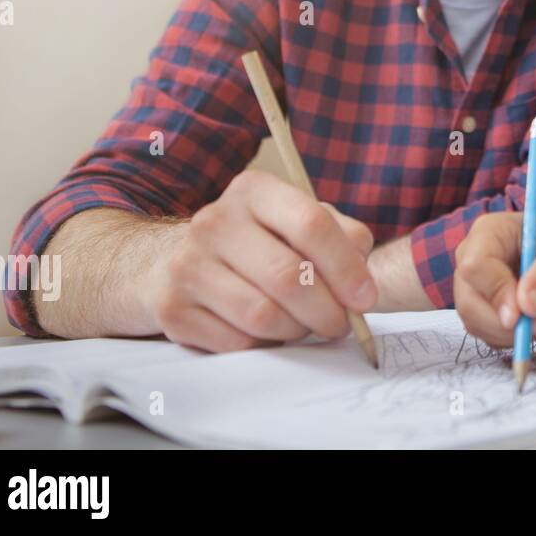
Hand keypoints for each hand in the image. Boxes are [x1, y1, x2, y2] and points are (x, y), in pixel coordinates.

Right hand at [147, 169, 375, 351]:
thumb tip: (362, 281)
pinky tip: (267, 332)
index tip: (365, 297)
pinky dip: (264, 345)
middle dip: (327, 311)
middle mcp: (214, 221)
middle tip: (340, 324)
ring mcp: (187, 265)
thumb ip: (342, 237)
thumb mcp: (297, 221)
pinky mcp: (171, 309)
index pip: (311, 224)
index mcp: (254, 190)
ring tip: (303, 325)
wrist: (171, 260)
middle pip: (289, 277)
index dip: (346, 267)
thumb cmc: (256, 242)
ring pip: (264, 316)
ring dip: (296, 330)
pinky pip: (237, 343)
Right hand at [454, 211, 535, 347]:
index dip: (496, 293)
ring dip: (512, 334)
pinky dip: (512, 339)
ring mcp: (474, 286)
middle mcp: (472, 258)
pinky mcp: (481, 309)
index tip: (521, 315)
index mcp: (489, 232)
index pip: (475, 266)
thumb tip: (529, 305)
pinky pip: (487, 334)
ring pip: (476, 323)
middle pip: (469, 301)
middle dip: (506, 324)